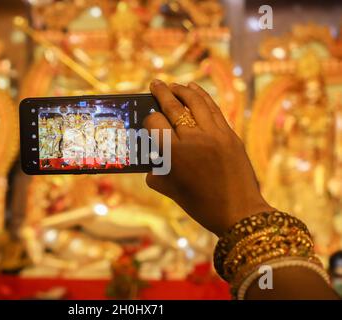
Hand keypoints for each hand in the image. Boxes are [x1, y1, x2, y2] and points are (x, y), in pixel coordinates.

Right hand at [144, 80, 273, 236]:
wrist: (239, 212)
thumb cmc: (200, 205)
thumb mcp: (170, 191)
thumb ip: (156, 173)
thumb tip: (150, 159)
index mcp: (174, 153)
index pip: (155, 123)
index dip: (149, 119)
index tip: (148, 121)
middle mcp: (193, 138)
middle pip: (173, 106)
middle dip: (161, 93)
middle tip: (154, 83)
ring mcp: (214, 134)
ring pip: (195, 102)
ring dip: (182, 90)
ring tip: (173, 84)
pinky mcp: (230, 134)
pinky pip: (213, 108)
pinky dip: (202, 96)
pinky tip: (194, 90)